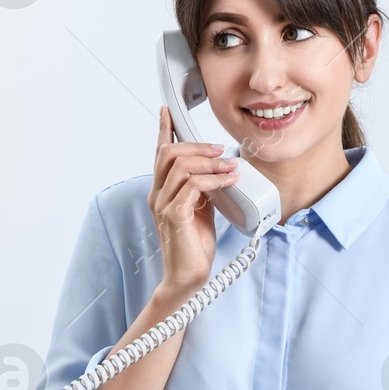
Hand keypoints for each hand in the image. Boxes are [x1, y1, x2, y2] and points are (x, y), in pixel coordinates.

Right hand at [150, 106, 239, 300]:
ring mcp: (163, 205)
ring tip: (230, 166)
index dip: (163, 130)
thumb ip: (203, 189)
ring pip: (181, 167)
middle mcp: (158, 195)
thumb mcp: (201, 209)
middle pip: (169, 154)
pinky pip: (192, 187)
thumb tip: (220, 170)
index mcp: (162, 191)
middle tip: (221, 149)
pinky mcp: (174, 216)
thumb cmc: (194, 246)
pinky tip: (227, 182)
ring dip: (210, 163)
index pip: (159, 154)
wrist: (189, 277)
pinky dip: (212, 180)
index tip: (166, 112)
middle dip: (197, 146)